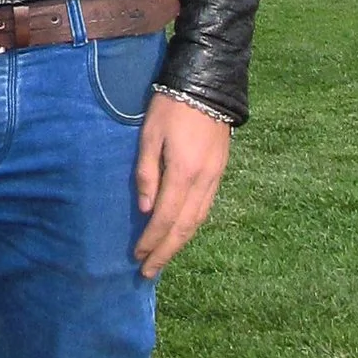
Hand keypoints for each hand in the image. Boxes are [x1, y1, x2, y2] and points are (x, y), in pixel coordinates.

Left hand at [132, 91, 232, 276]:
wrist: (209, 85)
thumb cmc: (171, 106)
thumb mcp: (150, 135)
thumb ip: (147, 173)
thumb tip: (146, 209)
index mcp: (183, 171)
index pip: (166, 218)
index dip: (151, 241)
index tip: (137, 257)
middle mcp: (204, 180)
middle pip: (185, 227)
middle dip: (166, 252)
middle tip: (148, 272)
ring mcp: (216, 177)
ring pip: (198, 221)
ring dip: (179, 243)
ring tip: (162, 258)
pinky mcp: (220, 172)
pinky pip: (206, 208)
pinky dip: (192, 226)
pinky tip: (180, 233)